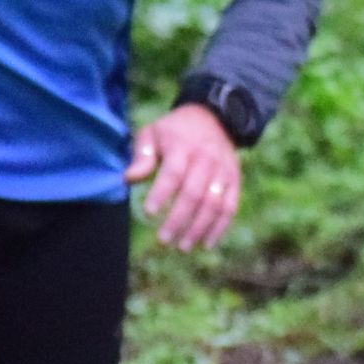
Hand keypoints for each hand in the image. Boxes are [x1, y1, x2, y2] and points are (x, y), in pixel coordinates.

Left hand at [126, 102, 240, 250]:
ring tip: (182, 246)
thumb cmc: (175, 130)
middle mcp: (207, 159)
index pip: (174, 172)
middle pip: (194, 193)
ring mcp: (223, 171)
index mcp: (184, 146)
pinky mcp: (234, 180)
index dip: (162, 193)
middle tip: (163, 240)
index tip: (148, 212)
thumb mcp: (153, 132)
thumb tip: (129, 179)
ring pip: (214, 203)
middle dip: (178, 219)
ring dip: (199, 228)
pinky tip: (206, 244)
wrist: (216, 117)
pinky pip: (230, 206)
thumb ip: (142, 155)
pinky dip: (220, 227)